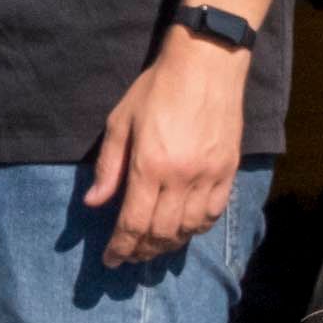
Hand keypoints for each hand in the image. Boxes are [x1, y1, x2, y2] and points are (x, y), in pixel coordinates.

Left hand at [81, 32, 257, 266]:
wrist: (207, 63)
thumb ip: (108, 167)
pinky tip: (184, 229)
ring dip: (168, 244)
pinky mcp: (228, 170)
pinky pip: (213, 214)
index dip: (120, 248)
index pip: (133, 223)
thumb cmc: (157, 88)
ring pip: (189, 229)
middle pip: (160, 233)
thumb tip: (94, 203)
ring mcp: (209, 175)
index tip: (110, 260)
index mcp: (149, 165)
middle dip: (141, 251)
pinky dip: (196, 229)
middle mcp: (181, 176)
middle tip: (130, 256)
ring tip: (153, 246)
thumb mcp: (120, 122)